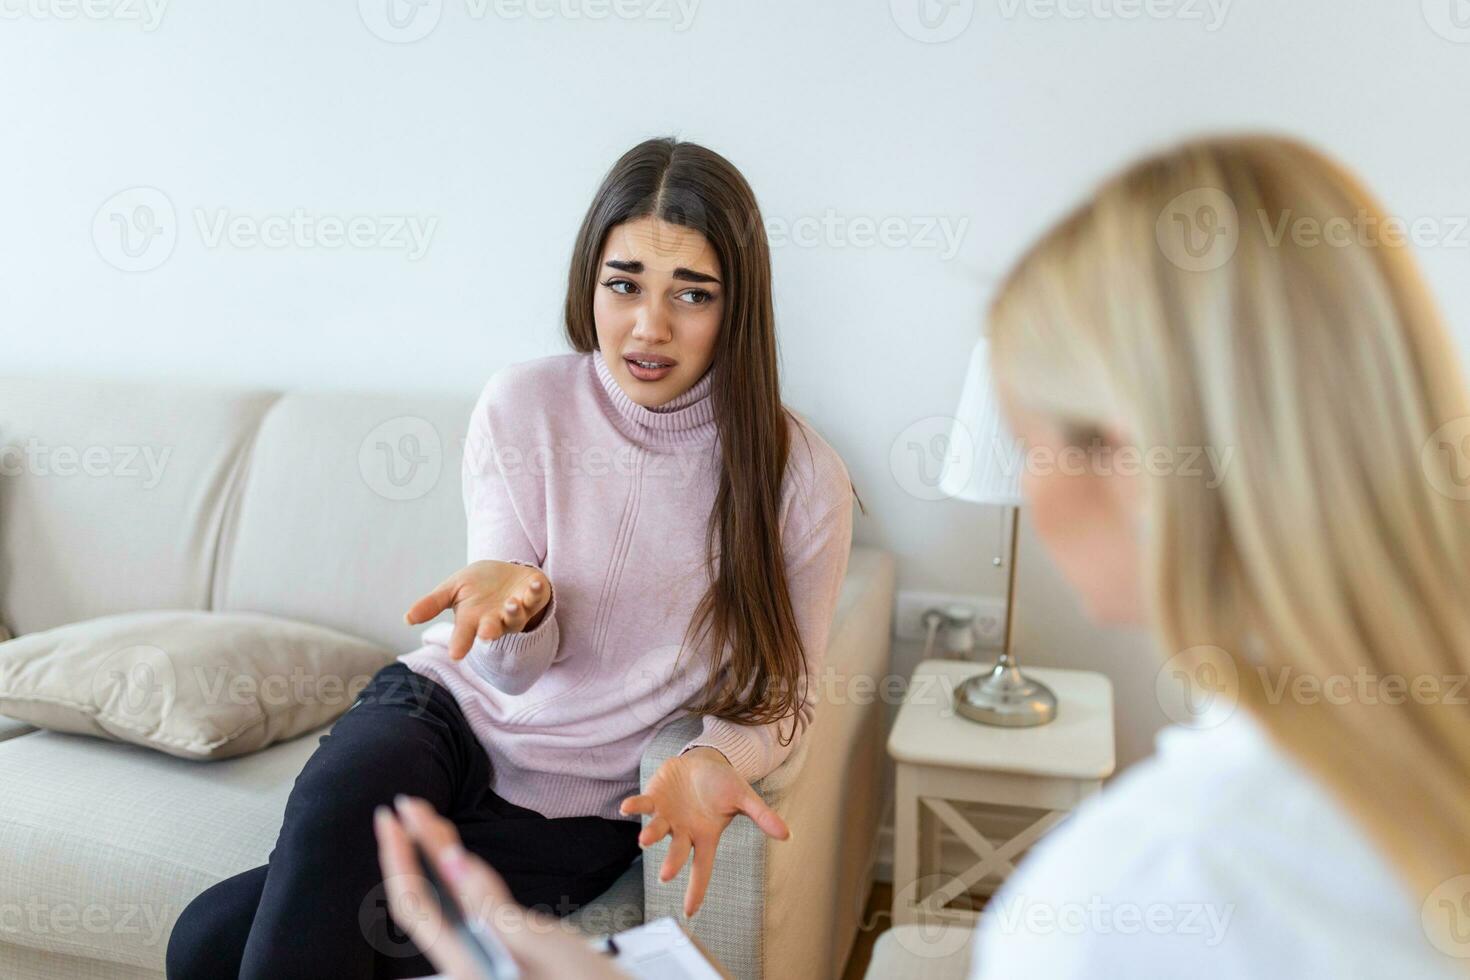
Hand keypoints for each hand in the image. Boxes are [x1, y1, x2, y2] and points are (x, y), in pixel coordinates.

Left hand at [375, 796, 629, 979]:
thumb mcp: (544, 947)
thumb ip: (492, 906)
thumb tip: (453, 864)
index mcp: (468, 963)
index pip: (417, 902)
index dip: (400, 856)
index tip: (395, 816)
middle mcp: (469, 963)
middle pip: (426, 901)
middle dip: (411, 850)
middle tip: (405, 807)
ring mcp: (484, 960)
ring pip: (445, 905)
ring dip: (433, 860)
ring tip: (427, 823)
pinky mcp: (503, 957)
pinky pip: (468, 912)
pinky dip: (460, 878)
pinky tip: (462, 865)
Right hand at [405, 560, 552, 660]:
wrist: (505, 575)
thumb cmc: (476, 587)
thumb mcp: (452, 590)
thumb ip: (432, 604)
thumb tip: (406, 618)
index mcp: (473, 621)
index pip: (464, 635)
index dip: (460, 644)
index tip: (455, 654)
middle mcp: (496, 620)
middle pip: (494, 629)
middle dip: (491, 630)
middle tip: (486, 632)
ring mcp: (517, 610)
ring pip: (517, 617)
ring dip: (514, 611)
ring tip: (510, 604)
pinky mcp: (534, 598)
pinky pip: (536, 598)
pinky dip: (536, 592)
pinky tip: (535, 585)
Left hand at [619, 747, 790, 917]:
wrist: (702, 761)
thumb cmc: (723, 784)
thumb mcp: (744, 798)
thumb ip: (762, 816)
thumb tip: (787, 834)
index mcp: (705, 836)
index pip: (703, 867)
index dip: (697, 888)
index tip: (690, 911)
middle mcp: (683, 832)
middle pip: (678, 852)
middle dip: (672, 862)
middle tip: (666, 875)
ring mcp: (666, 816)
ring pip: (657, 830)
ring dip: (650, 834)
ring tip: (644, 840)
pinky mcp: (653, 798)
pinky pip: (642, 805)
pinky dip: (635, 806)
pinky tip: (626, 808)